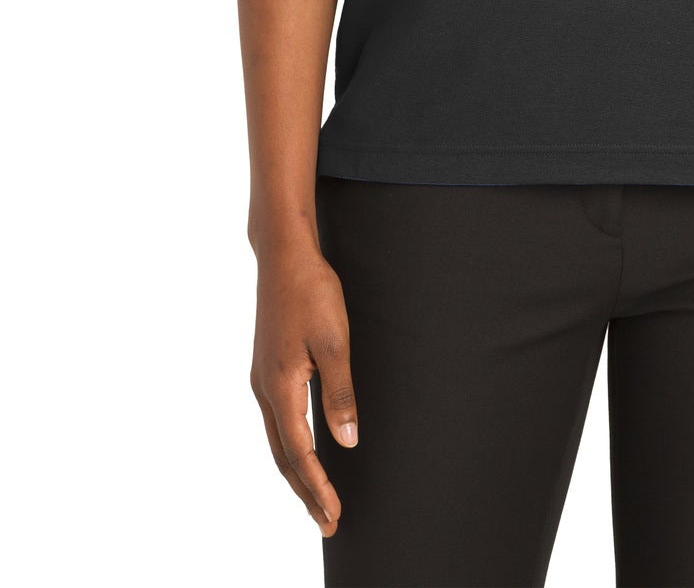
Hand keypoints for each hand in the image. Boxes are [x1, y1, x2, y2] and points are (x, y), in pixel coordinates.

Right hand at [249, 244, 359, 535]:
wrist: (284, 256)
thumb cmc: (312, 292)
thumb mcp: (335, 342)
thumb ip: (339, 394)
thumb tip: (346, 442)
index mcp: (280, 387)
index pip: (299, 453)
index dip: (317, 487)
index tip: (333, 515)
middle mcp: (265, 389)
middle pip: (283, 456)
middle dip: (305, 492)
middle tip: (327, 522)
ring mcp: (262, 378)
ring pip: (278, 440)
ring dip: (297, 472)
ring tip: (317, 497)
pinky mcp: (267, 367)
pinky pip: (278, 420)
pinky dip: (290, 446)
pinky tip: (303, 449)